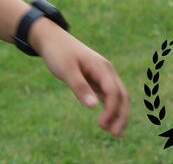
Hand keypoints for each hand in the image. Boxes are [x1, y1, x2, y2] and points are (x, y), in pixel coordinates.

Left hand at [32, 19, 129, 136]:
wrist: (51, 38)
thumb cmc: (58, 52)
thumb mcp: (66, 69)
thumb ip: (79, 87)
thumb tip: (93, 106)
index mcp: (101, 67)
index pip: (113, 91)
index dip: (111, 110)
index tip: (102, 125)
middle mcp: (106, 71)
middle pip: (122, 95)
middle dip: (121, 115)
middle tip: (115, 134)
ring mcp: (102, 74)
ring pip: (117, 96)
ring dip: (117, 113)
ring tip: (113, 132)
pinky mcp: (96, 78)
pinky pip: (108, 95)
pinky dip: (110, 107)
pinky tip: (107, 119)